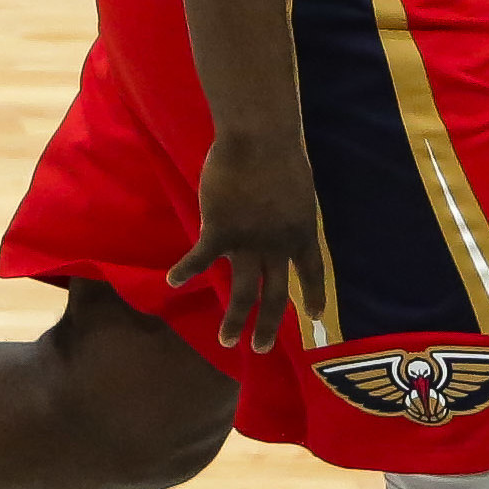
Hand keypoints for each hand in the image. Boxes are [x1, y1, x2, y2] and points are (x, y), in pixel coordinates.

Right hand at [169, 129, 326, 353]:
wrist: (259, 138)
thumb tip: (278, 216)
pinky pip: (200, 259)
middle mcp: (278, 246)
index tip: (315, 317)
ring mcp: (249, 242)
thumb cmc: (280, 152)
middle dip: (270, 325)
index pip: (312, 271)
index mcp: (302, 232)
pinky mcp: (219, 232)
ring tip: (227, 340)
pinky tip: (173, 282)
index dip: (314, 294)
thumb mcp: (297, 188)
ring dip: (234, 319)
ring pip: (242, 292)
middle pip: (276, 294)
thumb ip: (288, 210)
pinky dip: (185, 270)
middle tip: (261, 349)